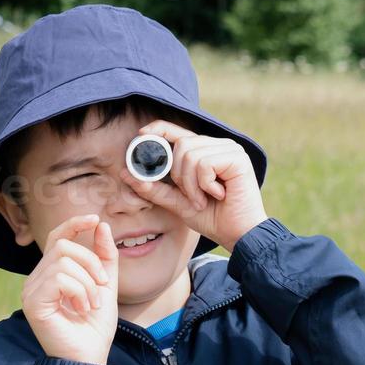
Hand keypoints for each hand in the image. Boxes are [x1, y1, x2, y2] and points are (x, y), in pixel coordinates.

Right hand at [21, 214, 119, 364]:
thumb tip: (100, 224)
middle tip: (103, 287)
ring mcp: (31, 290)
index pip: (56, 237)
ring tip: (91, 304)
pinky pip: (59, 278)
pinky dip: (79, 291)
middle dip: (91, 262)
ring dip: (88, 282)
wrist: (89, 358)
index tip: (94, 219)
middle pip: (63, 246)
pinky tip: (81, 308)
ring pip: (63, 261)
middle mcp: (36, 279)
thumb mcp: (106, 285)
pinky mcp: (32, 302)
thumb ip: (104, 257)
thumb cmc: (94, 326)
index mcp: (51, 273)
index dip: (74, 224)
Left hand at [120, 120, 267, 251]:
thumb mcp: (177, 202)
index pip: (175, 129)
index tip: (140, 136)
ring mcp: (229, 148)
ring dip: (192, 184)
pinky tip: (219, 194)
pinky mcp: (237, 157)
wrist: (238, 235)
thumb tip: (126, 173)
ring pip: (190, 153)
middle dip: (179, 175)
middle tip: (193, 196)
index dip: (156, 129)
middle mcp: (217, 144)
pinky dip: (204, 183)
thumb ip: (154, 188)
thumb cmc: (212, 218)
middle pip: (181, 144)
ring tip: (205, 198)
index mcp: (203, 150)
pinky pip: (204, 163)